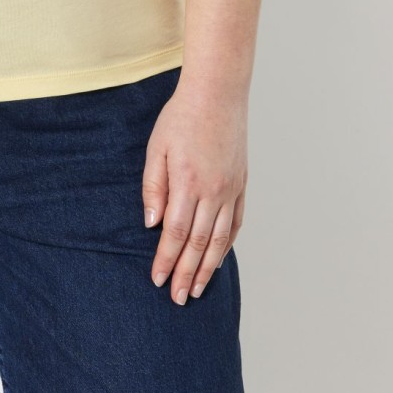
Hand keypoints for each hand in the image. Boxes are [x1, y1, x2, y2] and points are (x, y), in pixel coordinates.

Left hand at [140, 83, 247, 304]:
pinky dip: (226, 246)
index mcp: (187, 182)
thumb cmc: (181, 117)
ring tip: (197, 288)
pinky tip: (218, 260)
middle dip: (186, 273)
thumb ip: (153, 186)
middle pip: (198, 244)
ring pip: (219, 240)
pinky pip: (235, 224)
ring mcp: (230, 190)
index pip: (175, 232)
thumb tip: (151, 223)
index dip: (166, 259)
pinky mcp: (241, 185)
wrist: (217, 95)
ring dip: (207, 267)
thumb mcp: (157, 147)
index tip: (158, 280)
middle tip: (178, 298)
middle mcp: (212, 191)